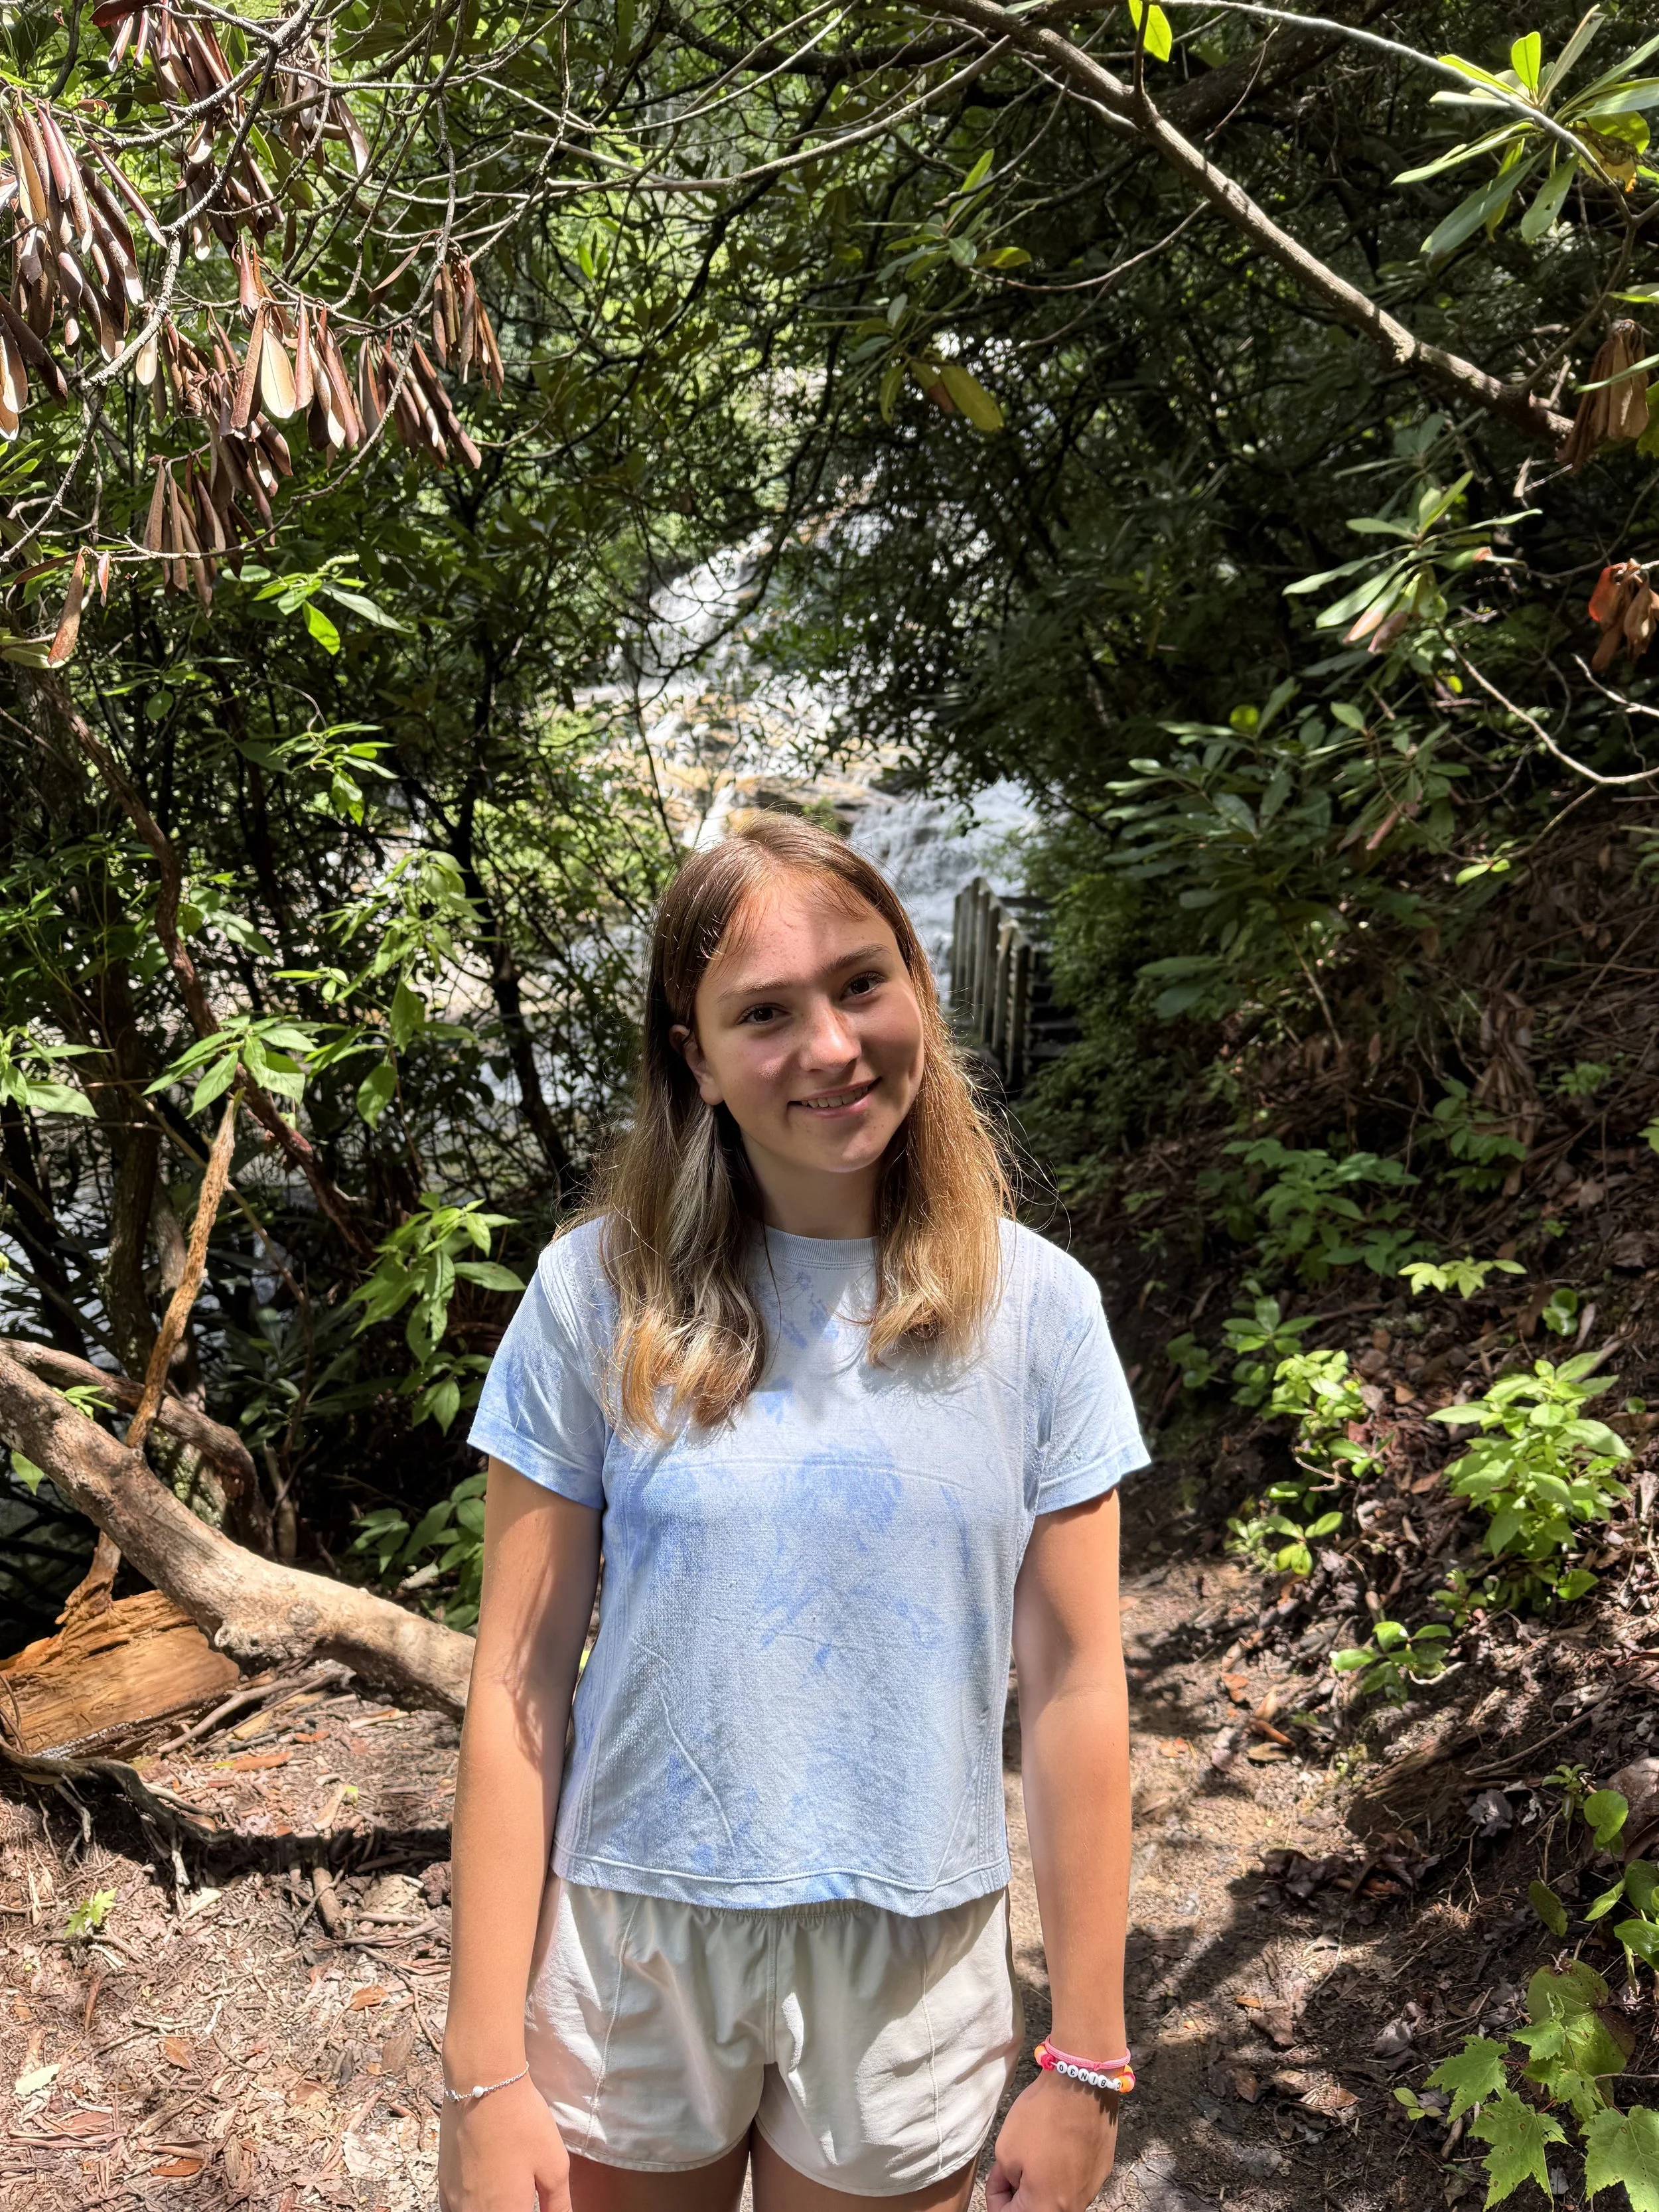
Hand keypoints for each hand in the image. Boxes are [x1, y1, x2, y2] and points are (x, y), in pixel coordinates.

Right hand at [437, 2073, 570, 2211]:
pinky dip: (471, 2207)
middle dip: (511, 2209)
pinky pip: (455, 2210)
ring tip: (506, 2193)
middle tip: (525, 2195)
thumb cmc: (523, 2124)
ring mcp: (455, 2201)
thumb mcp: (554, 2166)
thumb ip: (558, 2205)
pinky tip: (483, 2195)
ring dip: (490, 2209)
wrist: (483, 2085)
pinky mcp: (444, 2184)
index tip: (534, 2202)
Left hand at [986, 2070, 1118, 2210]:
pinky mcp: (1102, 2171)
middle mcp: (1074, 2207)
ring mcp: (1091, 2190)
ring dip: (1041, 2183)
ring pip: (1058, 2198)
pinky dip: (1061, 2170)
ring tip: (1035, 2152)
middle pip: (1038, 2210)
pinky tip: (1056, 2144)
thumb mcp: (1005, 2151)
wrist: (1081, 2084)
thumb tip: (1014, 2186)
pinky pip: (1076, 2182)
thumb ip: (1005, 2181)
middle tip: (1011, 2164)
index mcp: (1047, 2208)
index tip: (997, 2174)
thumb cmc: (1041, 2117)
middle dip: (1020, 2192)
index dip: (997, 2196)